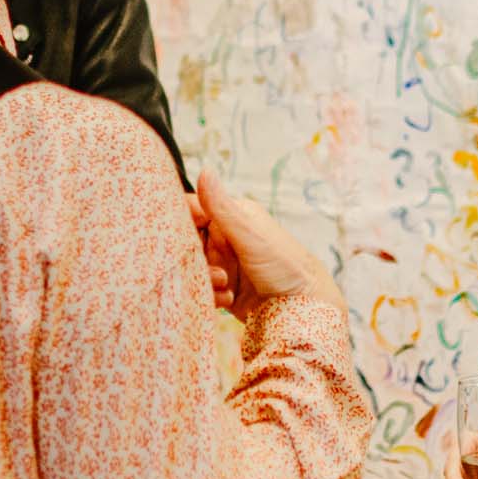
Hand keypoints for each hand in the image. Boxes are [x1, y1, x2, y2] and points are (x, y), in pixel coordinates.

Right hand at [192, 170, 343, 320]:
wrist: (304, 308)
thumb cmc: (284, 264)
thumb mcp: (249, 235)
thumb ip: (221, 207)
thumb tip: (204, 170)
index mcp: (229, 216)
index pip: (190, 209)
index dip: (178, 219)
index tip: (173, 234)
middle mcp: (223, 238)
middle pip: (186, 243)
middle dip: (190, 257)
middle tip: (209, 267)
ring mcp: (222, 264)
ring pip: (192, 268)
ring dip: (204, 278)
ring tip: (225, 283)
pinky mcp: (223, 288)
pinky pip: (203, 289)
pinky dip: (211, 295)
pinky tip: (229, 298)